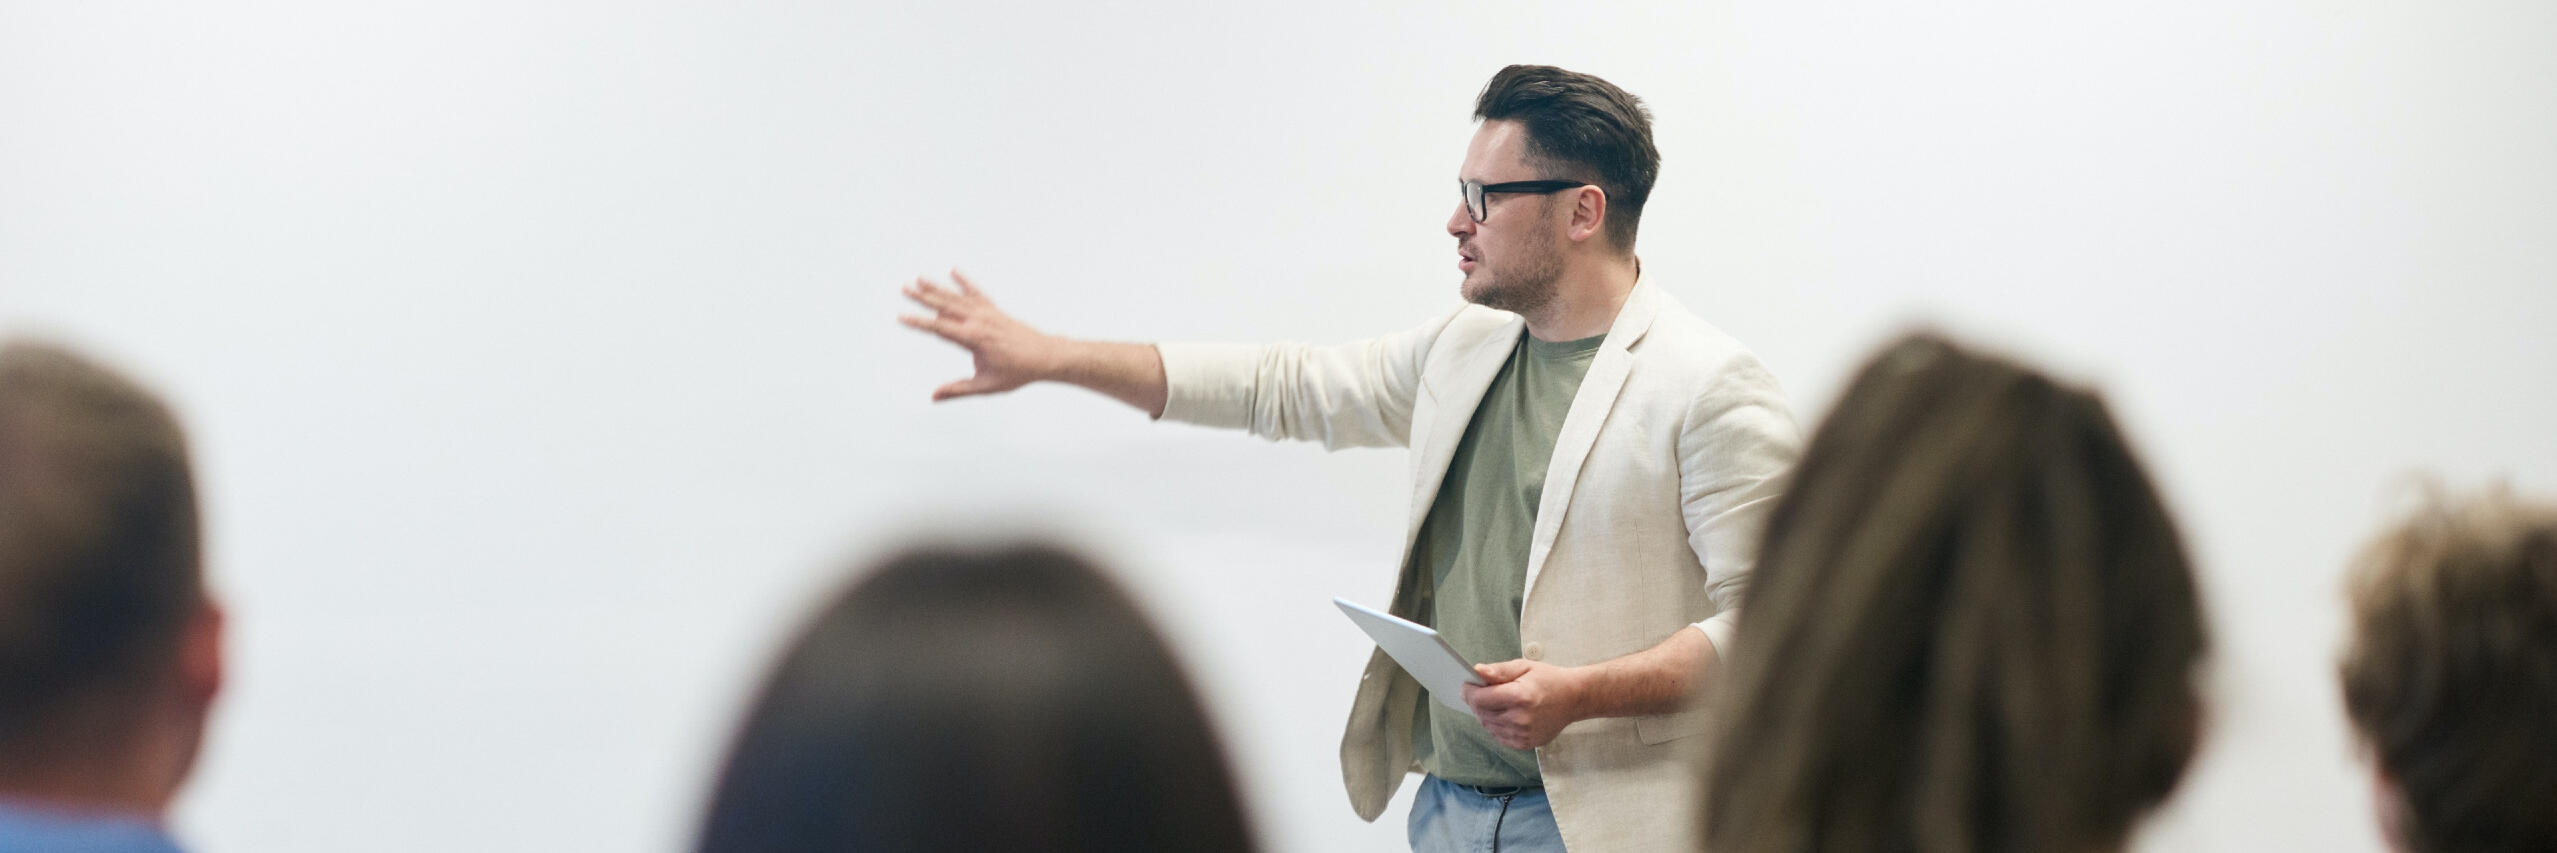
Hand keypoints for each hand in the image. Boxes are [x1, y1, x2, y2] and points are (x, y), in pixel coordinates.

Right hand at [898, 270, 1059, 400]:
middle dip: (923, 297)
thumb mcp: (986, 385)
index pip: (939, 328)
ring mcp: (988, 312)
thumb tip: (934, 396)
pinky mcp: (995, 310)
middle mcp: (979, 321)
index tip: (901, 316)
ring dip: (937, 287)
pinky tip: (954, 271)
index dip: (918, 322)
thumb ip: (958, 390)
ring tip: (919, 278)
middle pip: (944, 306)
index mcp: (974, 338)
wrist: (1046, 356)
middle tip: (904, 287)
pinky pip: (977, 292)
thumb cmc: (1018, 372)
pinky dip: (965, 282)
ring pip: (957, 297)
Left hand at [1461, 658, 1588, 749]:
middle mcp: (1520, 718)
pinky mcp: (1525, 744)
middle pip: (1482, 713)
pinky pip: (1498, 736)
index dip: (1469, 691)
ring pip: (1488, 726)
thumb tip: (1477, 671)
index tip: (1466, 685)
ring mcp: (1523, 734)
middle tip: (1479, 691)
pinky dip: (1495, 725)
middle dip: (1476, 702)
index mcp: (1520, 696)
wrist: (1573, 699)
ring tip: (1494, 702)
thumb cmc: (1548, 680)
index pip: (1481, 699)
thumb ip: (1499, 670)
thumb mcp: (1524, 667)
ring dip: (1484, 714)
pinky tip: (1503, 714)